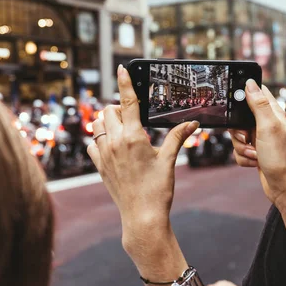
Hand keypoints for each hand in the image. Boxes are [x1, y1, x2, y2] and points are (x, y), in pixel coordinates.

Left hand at [87, 65, 197, 285]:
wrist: (142, 217)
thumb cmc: (157, 189)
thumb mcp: (169, 160)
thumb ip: (179, 137)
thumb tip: (193, 122)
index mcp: (133, 138)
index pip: (129, 102)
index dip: (125, 83)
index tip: (122, 68)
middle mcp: (114, 143)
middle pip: (109, 110)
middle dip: (120, 108)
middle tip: (133, 118)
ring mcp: (103, 154)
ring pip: (97, 124)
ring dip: (108, 122)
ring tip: (122, 131)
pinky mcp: (98, 165)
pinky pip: (92, 143)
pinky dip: (99, 140)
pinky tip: (112, 147)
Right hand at [230, 80, 285, 204]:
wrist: (285, 187)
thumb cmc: (281, 158)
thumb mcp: (268, 126)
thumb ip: (258, 104)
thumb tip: (250, 83)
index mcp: (272, 113)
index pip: (255, 93)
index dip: (243, 94)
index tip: (236, 105)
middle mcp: (265, 124)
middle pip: (239, 117)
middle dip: (238, 131)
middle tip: (247, 137)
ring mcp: (260, 138)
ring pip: (237, 136)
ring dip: (241, 147)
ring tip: (255, 153)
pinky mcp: (255, 152)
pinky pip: (238, 151)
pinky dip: (243, 157)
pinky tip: (255, 161)